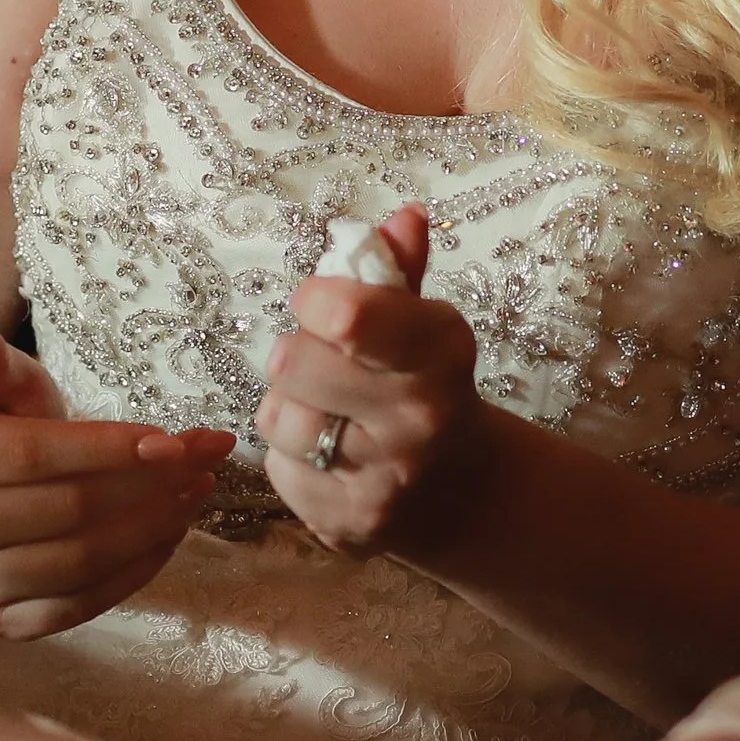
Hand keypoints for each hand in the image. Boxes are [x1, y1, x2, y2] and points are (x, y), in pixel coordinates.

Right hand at [0, 307, 235, 639]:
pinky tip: (168, 536)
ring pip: (81, 562)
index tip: (175, 440)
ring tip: (195, 492)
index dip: (111, 449)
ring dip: (152, 528)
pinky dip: (133, 574)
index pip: (39, 456)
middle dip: (150, 485)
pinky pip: (79, 605)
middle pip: (70, 511)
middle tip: (206, 461)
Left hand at [254, 206, 488, 554]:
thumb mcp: (423, 323)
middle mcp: (415, 422)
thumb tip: (404, 215)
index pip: (344, 316)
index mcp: (437, 355)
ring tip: (325, 409)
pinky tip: (327, 455)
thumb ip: (401, 268)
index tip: (323, 306)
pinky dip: (290, 458)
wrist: (463, 492)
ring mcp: (381, 481)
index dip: (316, 301)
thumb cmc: (426, 384)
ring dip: (289, 407)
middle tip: (322, 362)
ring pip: (276, 418)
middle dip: (297, 355)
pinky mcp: (346, 524)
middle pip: (291, 361)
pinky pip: (277, 470)